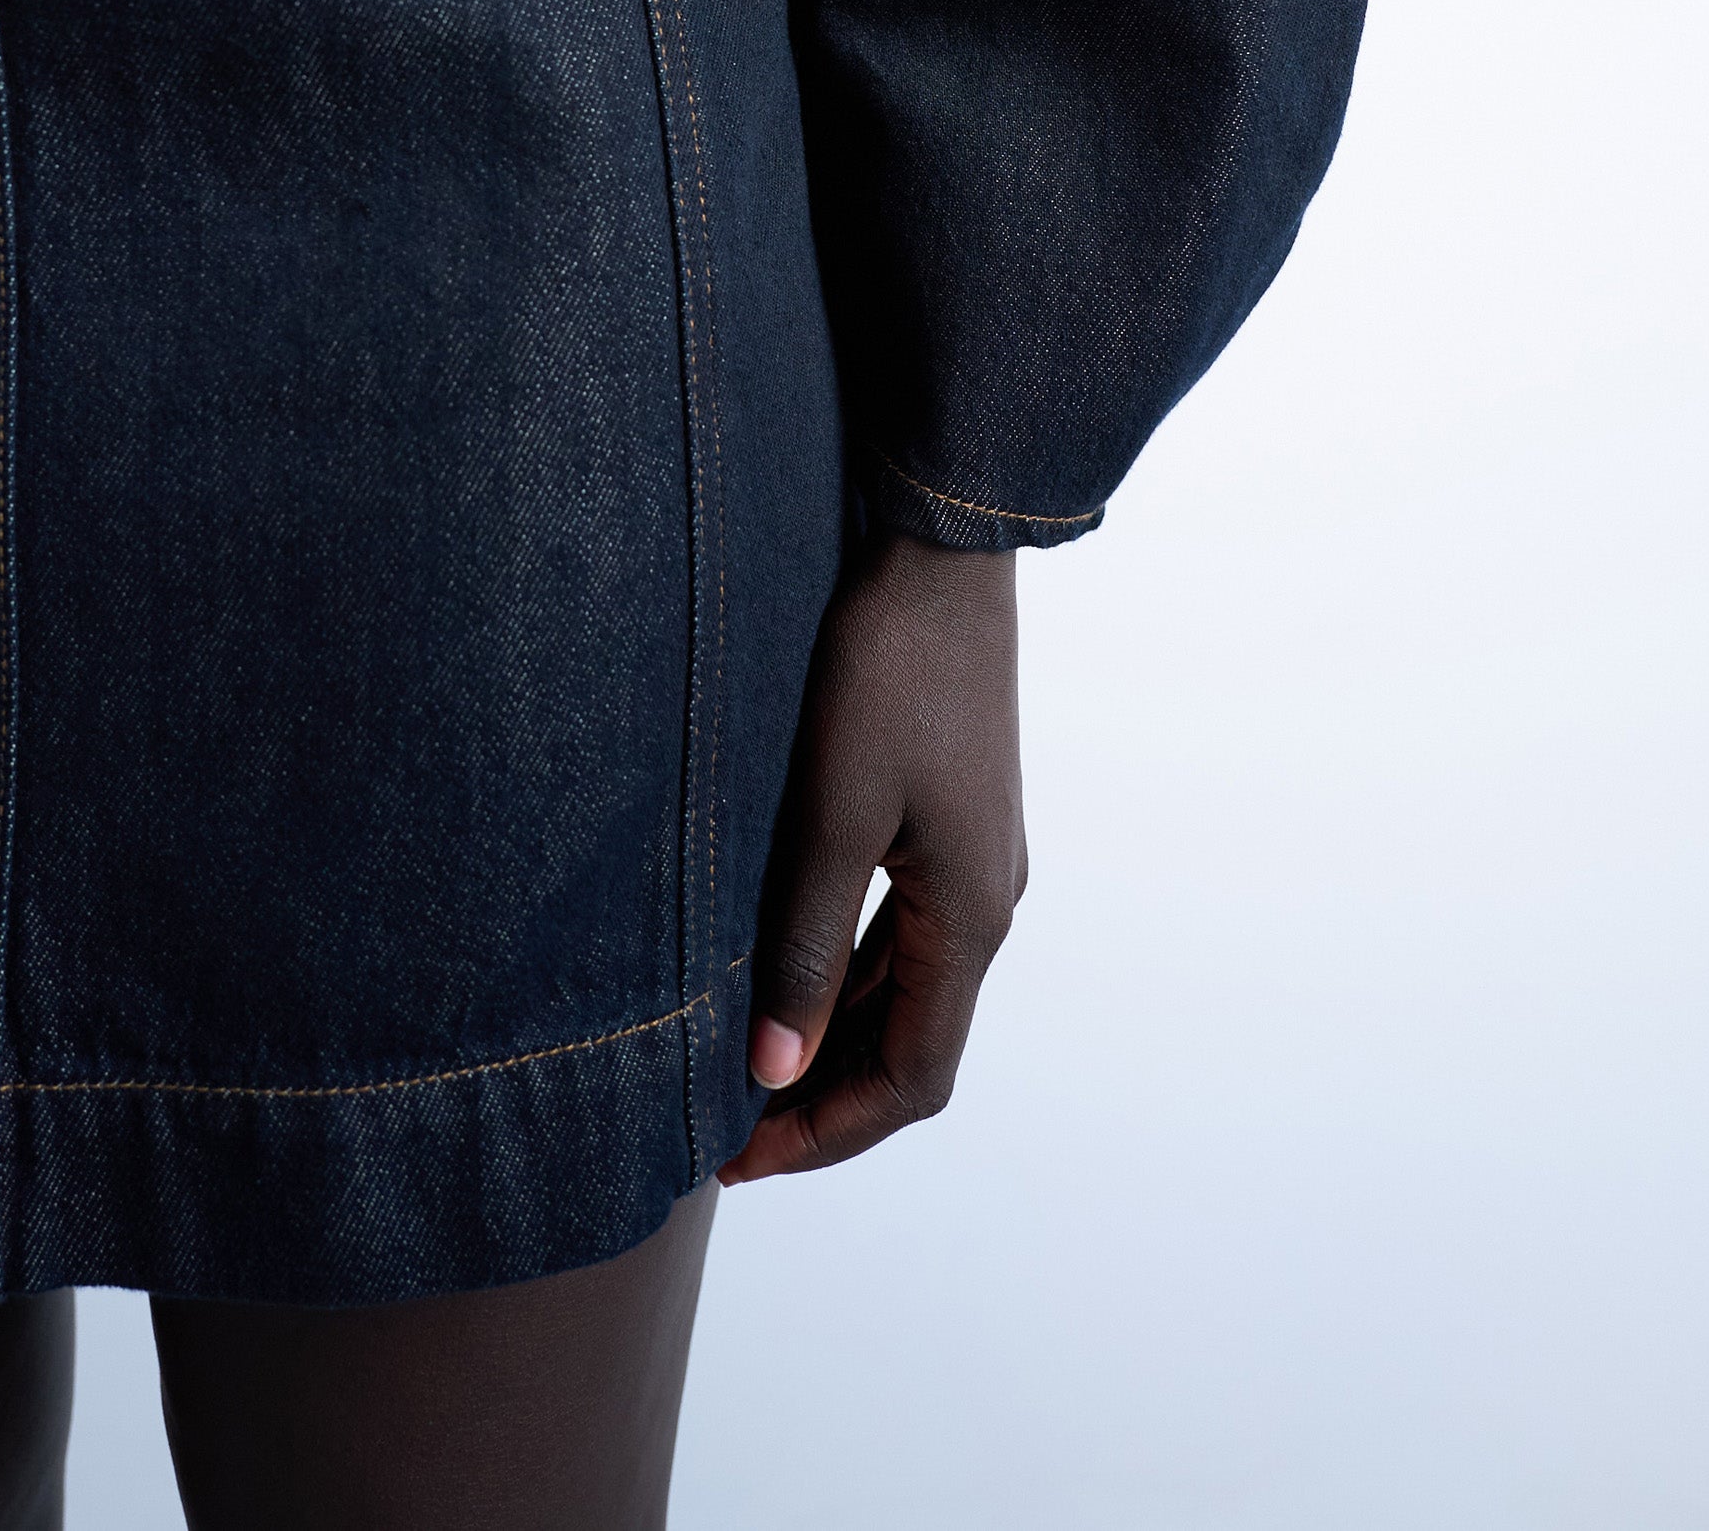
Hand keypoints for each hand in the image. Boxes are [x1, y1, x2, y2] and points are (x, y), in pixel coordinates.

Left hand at [719, 530, 1023, 1182]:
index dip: (826, 1132)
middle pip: (914, 1043)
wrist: (938, 553)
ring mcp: (973, 857)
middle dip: (824, 1096)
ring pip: (907, 987)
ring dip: (834, 1035)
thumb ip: (804, 948)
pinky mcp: (950, 816)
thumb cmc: (884, 669)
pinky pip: (903, 928)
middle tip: (723, 1123)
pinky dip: (847, 971)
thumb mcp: (830, 816)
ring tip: (742, 1059)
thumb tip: (775, 1072)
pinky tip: (784, 969)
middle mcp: (986, 900)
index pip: (912, 1079)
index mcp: (971, 915)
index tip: (737, 1156)